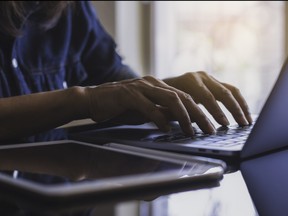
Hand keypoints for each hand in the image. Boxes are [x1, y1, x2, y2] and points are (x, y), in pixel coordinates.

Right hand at [84, 76, 215, 135]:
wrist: (92, 99)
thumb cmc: (119, 106)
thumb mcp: (145, 109)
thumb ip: (162, 111)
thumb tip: (181, 120)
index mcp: (158, 85)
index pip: (185, 97)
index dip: (200, 111)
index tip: (210, 125)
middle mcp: (152, 83)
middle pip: (183, 97)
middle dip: (199, 114)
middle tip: (210, 129)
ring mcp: (140, 87)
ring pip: (170, 99)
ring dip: (184, 116)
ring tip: (192, 131)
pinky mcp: (128, 94)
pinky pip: (149, 106)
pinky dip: (160, 118)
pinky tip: (167, 128)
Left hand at [163, 71, 252, 125]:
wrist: (161, 86)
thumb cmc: (162, 99)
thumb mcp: (167, 105)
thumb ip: (179, 112)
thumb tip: (195, 123)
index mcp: (189, 80)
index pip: (206, 97)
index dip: (215, 112)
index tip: (223, 125)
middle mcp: (201, 76)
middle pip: (223, 92)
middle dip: (233, 110)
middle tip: (241, 125)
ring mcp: (209, 78)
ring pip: (231, 90)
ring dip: (241, 106)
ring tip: (247, 122)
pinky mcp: (215, 82)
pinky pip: (231, 91)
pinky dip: (239, 103)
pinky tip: (244, 115)